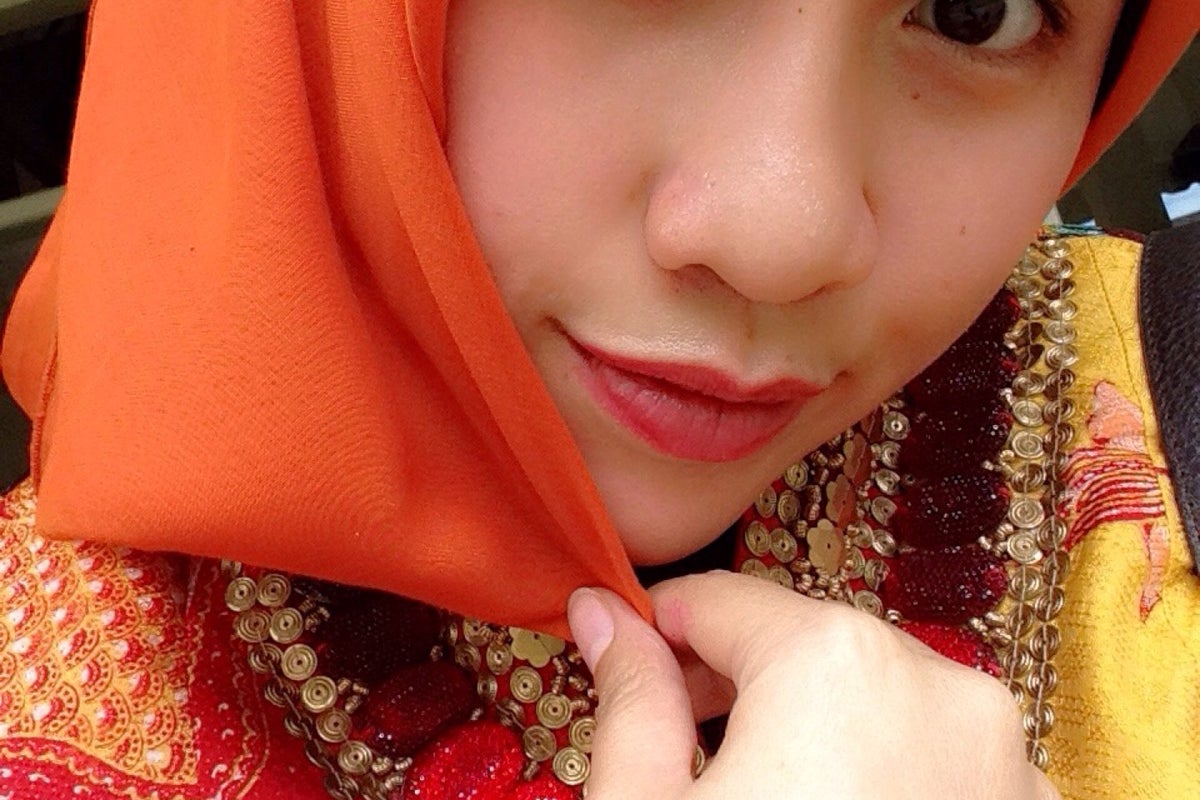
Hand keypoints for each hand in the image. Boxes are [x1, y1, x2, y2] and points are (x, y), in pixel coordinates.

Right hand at [567, 572, 1059, 799]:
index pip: (719, 600)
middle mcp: (939, 683)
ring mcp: (1000, 751)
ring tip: (757, 782)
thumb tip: (598, 614)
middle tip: (678, 737)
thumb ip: (629, 697)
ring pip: (874, 692)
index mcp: (833, 661)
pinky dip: (885, 763)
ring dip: (811, 719)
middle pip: (802, 643)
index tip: (626, 650)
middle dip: (735, 679)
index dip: (657, 624)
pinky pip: (938, 748)